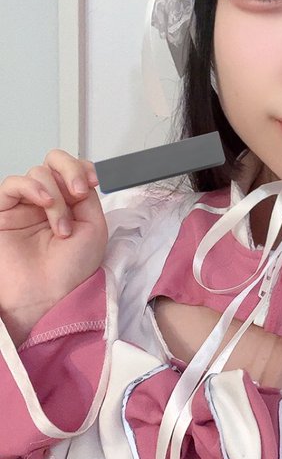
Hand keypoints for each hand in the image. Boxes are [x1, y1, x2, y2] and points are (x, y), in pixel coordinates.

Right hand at [0, 149, 107, 346]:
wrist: (49, 297)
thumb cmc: (71, 270)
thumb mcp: (94, 227)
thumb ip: (87, 196)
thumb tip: (81, 173)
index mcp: (70, 203)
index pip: (73, 168)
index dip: (83, 168)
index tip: (95, 181)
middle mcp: (46, 201)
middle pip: (54, 162)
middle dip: (70, 170)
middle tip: (79, 192)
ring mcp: (25, 206)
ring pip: (38, 173)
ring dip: (56, 197)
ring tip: (62, 227)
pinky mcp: (4, 212)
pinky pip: (13, 184)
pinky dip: (33, 187)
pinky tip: (45, 203)